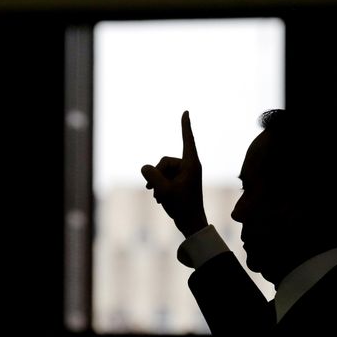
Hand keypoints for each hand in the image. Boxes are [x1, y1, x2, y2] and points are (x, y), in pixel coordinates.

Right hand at [141, 111, 207, 236]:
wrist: (191, 224)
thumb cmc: (182, 207)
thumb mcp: (163, 190)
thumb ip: (151, 175)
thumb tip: (145, 167)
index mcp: (191, 164)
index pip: (187, 140)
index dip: (185, 126)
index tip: (186, 112)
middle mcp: (189, 166)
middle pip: (165, 161)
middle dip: (157, 176)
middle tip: (158, 192)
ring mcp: (184, 174)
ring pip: (162, 171)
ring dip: (157, 184)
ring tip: (159, 197)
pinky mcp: (180, 182)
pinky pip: (164, 178)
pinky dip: (160, 187)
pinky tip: (160, 199)